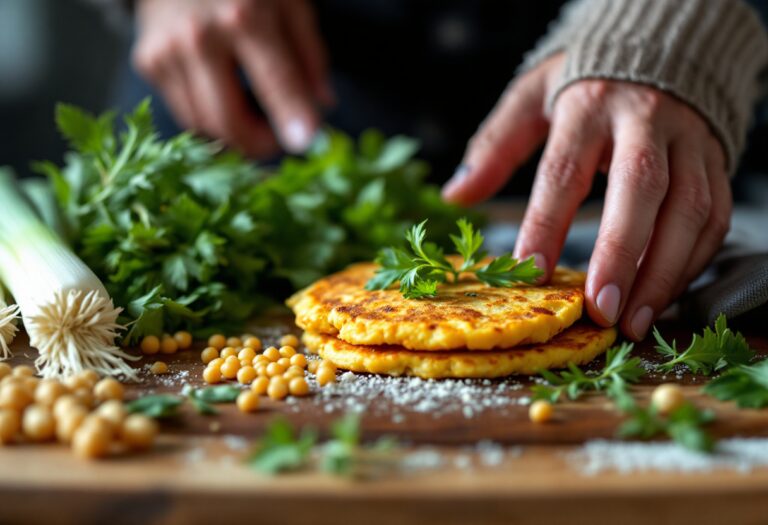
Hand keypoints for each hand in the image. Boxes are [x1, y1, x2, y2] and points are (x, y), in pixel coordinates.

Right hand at [133, 0, 332, 156]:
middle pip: (229, 121)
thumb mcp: (288, 1)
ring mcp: (168, 53)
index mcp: (244, 17)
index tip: (306, 145)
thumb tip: (322, 104)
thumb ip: (310, 52)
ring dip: (235, 135)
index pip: (276, 81)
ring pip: (204, 125)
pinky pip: (185, 112)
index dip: (293, 118)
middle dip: (259, 145)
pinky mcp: (148, 63)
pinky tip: (226, 100)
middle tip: (278, 140)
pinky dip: (210, 119)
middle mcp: (200, 38)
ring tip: (255, 116)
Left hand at [442, 54, 730, 339]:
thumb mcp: (530, 99)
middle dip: (620, 254)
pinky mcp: (716, 160)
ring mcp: (688, 140)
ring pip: (689, 209)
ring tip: (633, 321)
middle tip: (600, 310)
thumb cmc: (581, 84)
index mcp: (587, 105)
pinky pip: (715, 216)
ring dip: (663, 272)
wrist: (656, 49)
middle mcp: (645, 119)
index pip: (564, 171)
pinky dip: (693, 262)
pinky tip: (663, 295)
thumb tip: (454, 195)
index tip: (531, 273)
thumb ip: (495, 147)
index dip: (547, 224)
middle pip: (639, 188)